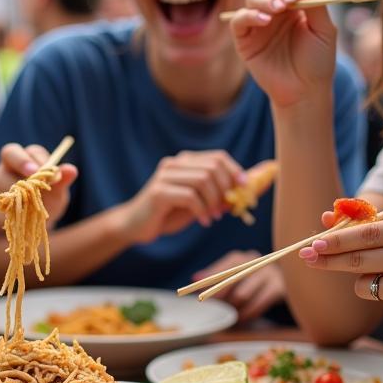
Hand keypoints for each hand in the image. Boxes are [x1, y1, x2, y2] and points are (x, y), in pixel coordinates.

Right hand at [0, 143, 78, 227]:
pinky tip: (20, 217)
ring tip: (31, 205)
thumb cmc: (48, 199)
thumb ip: (62, 180)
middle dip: (20, 163)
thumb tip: (71, 170)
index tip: (39, 170)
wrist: (34, 222)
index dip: (30, 158)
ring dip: (16, 192)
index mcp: (27, 157)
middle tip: (31, 178)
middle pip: (8, 154)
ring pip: (0, 180)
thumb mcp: (58, 191)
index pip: (26, 150)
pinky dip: (9, 210)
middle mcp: (8, 164)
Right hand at [115, 150, 243, 243]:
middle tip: (226, 208)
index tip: (244, 188)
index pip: (218, 157)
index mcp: (184, 162)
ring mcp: (165, 176)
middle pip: (213, 167)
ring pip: (203, 180)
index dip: (235, 171)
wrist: (135, 226)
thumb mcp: (198, 202)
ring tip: (213, 216)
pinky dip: (201, 210)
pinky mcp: (159, 191)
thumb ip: (217, 195)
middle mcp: (174, 164)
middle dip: (226, 189)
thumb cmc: (168, 214)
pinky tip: (203, 221)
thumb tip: (247, 190)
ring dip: (214, 201)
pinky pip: (190, 196)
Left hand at [192, 251, 284, 323]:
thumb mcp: (232, 277)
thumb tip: (195, 279)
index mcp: (240, 258)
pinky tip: (242, 318)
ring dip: (233, 308)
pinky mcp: (279, 287)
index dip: (210, 281)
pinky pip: (258, 304)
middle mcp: (255, 262)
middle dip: (220, 296)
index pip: (222, 269)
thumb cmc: (250, 280)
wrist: (285, 279)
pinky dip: (247, 313)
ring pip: (242, 295)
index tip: (199, 293)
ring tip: (231, 315)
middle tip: (215, 309)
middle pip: (232, 281)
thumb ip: (214, 277)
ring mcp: (269, 273)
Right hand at [230, 0, 336, 107]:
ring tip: (274, 12)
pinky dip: (247, 16)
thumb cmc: (317, 62)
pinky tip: (263, 21)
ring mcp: (258, 26)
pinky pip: (239, 21)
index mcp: (295, 8)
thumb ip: (316, 2)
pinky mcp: (244, 40)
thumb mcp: (323, 30)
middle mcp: (275, 14)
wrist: (304, 91)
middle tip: (284, 5)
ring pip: (252, 0)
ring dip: (262, 1)